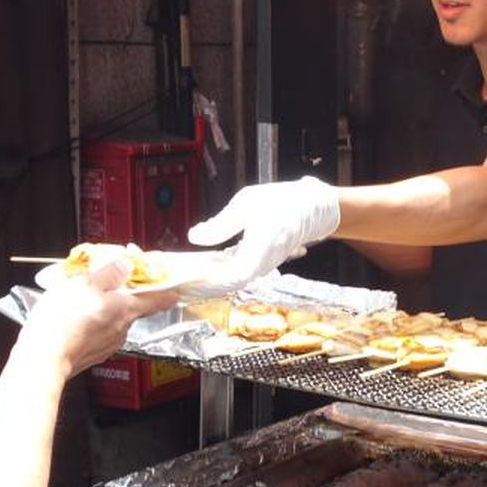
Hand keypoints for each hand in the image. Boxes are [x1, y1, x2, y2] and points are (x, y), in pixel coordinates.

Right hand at [15, 261, 177, 377]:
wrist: (43, 358)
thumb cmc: (63, 322)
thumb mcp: (86, 284)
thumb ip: (110, 273)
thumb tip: (126, 265)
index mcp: (127, 308)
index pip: (160, 300)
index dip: (166, 291)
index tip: (171, 287)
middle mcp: (123, 328)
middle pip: (132, 307)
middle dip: (120, 295)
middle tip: (102, 283)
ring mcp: (109, 344)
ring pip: (113, 320)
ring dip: (102, 309)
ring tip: (78, 302)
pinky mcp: (94, 354)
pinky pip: (98, 333)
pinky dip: (90, 325)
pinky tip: (72, 319)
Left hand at [186, 177, 339, 291]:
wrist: (313, 207)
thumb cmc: (284, 203)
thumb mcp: (246, 205)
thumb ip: (219, 225)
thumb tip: (194, 236)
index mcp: (255, 256)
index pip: (223, 281)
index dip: (200, 283)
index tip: (179, 282)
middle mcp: (259, 267)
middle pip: (222, 283)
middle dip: (197, 281)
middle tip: (173, 279)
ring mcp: (260, 266)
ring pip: (228, 278)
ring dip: (206, 276)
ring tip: (182, 271)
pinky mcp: (260, 262)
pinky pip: (236, 271)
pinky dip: (218, 269)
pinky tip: (203, 263)